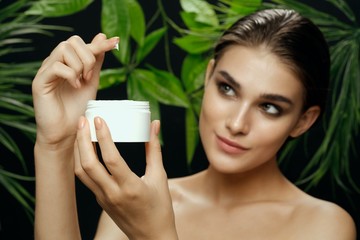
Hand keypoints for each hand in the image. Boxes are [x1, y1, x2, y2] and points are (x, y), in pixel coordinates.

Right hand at [32, 33, 118, 148]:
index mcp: (67, 62)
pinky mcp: (40, 82)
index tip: (116, 42)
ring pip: (64, 49)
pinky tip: (75, 86)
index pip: (82, 44)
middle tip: (90, 76)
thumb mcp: (92, 82)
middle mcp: (55, 63)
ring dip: (80, 65)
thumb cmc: (77, 109)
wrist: (66, 132)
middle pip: (72, 41)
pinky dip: (70, 75)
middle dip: (88, 57)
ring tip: (82, 82)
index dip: (100, 43)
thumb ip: (95, 62)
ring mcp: (46, 71)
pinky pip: (56, 66)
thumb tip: (102, 38)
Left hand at [74, 117, 177, 239]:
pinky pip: (86, 179)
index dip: (103, 137)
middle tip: (83, 121)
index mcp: (130, 187)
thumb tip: (154, 125)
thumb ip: (154, 149)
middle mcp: (113, 194)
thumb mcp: (160, 177)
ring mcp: (103, 199)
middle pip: (88, 165)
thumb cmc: (160, 208)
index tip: (99, 120)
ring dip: (78, 150)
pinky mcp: (100, 201)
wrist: (152, 237)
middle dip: (82, 140)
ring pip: (81, 172)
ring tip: (80, 131)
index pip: (111, 159)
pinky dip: (82, 161)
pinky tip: (85, 149)